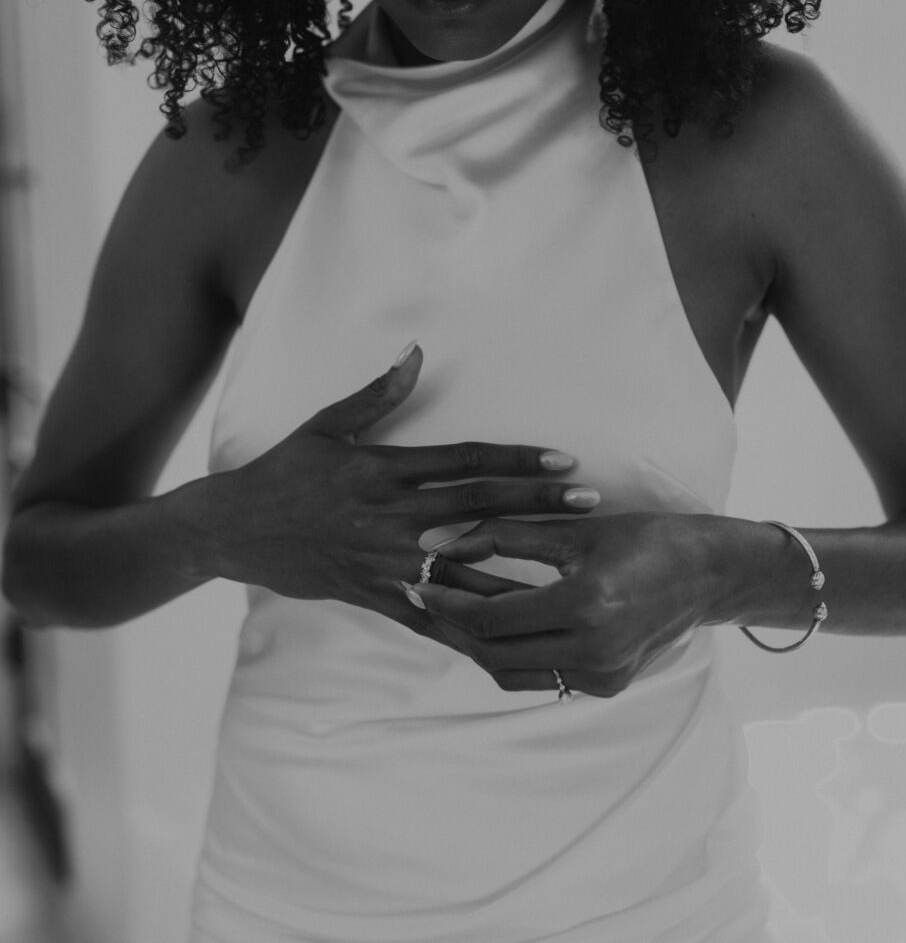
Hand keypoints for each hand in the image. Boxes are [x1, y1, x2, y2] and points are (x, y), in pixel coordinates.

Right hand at [199, 345, 599, 646]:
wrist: (231, 529)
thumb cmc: (282, 472)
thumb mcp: (326, 425)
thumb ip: (377, 393)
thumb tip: (416, 352)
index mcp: (385, 469)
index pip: (467, 461)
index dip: (520, 459)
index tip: (566, 460)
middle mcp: (391, 515)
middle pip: (480, 509)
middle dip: (540, 506)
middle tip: (592, 503)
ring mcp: (383, 560)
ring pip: (464, 569)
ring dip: (520, 570)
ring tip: (570, 576)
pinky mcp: (372, 594)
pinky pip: (426, 616)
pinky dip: (465, 627)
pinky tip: (505, 635)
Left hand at [413, 513, 729, 696]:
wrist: (708, 573)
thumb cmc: (645, 539)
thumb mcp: (573, 528)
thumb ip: (502, 535)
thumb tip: (440, 542)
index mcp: (586, 606)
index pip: (492, 618)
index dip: (447, 602)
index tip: (420, 581)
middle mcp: (595, 652)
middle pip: (494, 652)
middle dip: (453, 626)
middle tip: (427, 596)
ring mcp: (603, 677)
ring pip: (511, 673)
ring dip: (477, 645)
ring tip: (454, 612)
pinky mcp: (607, 686)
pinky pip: (540, 679)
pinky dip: (510, 655)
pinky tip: (496, 627)